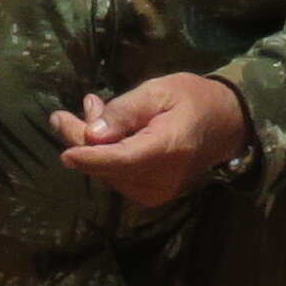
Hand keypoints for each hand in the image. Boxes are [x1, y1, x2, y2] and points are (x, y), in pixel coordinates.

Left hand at [49, 74, 249, 208]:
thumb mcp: (159, 90)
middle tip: (60, 116)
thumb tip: (92, 133)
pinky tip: (104, 133)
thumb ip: (125, 110)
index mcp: (169, 148)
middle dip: (80, 141)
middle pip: (108, 167)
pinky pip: (116, 176)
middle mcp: (162, 178)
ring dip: (90, 146)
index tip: (64, 153)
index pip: (122, 160)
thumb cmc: (192, 100)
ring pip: (107, 173)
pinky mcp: (151, 195)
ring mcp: (157, 191)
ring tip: (92, 111)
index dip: (90, 157)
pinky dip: (103, 156)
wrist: (224, 126)